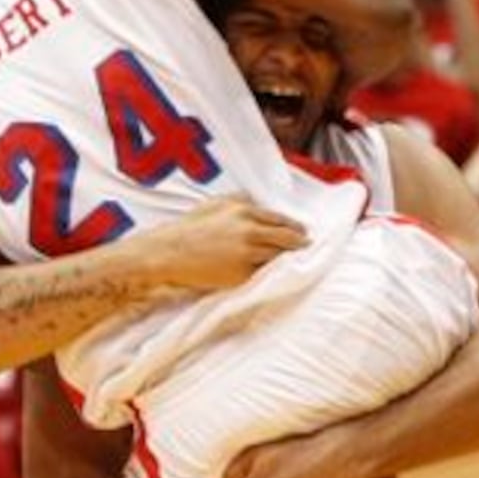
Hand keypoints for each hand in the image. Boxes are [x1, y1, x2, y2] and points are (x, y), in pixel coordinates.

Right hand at [151, 197, 306, 290]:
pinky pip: (262, 274)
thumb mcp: (215, 205)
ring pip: (277, 256)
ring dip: (288, 259)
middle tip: (308, 246)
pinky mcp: (241, 274)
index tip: (303, 231)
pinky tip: (277, 275)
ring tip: (297, 261)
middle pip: (285, 237)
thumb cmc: (189, 229)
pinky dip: (270, 273)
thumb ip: (239, 202)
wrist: (170, 252)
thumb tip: (258, 204)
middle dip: (299, 242)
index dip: (294, 226)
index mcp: (244, 211)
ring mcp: (246, 253)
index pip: (279, 219)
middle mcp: (249, 230)